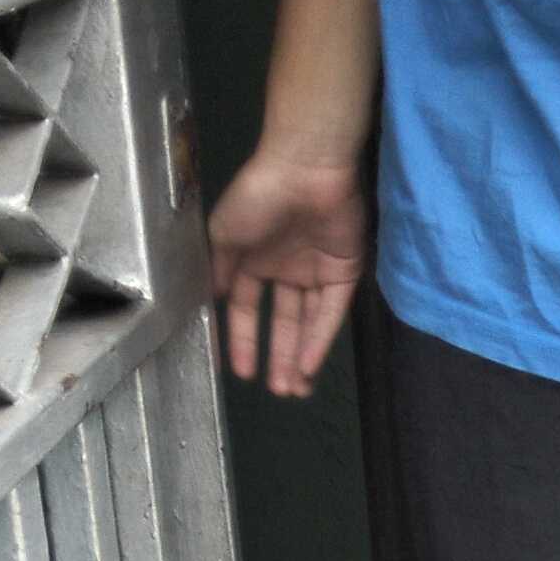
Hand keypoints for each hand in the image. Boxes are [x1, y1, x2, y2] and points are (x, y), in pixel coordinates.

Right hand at [207, 143, 368, 395]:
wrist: (304, 169)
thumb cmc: (258, 195)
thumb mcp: (224, 233)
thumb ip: (221, 270)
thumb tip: (216, 300)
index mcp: (254, 259)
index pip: (248, 309)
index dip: (244, 340)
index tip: (239, 371)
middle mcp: (285, 269)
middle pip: (283, 323)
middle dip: (278, 357)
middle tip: (277, 391)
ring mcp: (315, 272)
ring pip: (308, 324)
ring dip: (300, 357)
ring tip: (293, 390)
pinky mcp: (344, 273)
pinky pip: (331, 314)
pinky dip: (320, 340)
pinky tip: (310, 366)